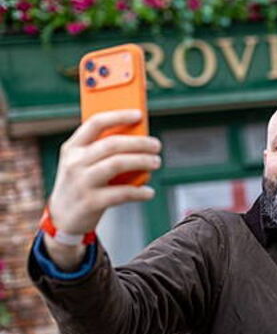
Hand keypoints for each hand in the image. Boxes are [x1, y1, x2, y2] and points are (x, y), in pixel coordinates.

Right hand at [45, 110, 160, 267]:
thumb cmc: (81, 184)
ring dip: (142, 161)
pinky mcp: (91, 202)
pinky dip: (139, 192)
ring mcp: (82, 182)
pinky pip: (121, 193)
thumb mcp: (81, 163)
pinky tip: (149, 192)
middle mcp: (75, 163)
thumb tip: (139, 138)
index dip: (118, 116)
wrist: (63, 218)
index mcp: (72, 148)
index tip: (138, 115)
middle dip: (139, 142)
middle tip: (156, 145)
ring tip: (156, 162)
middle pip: (112, 144)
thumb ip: (102, 151)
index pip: (95, 123)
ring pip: (117, 164)